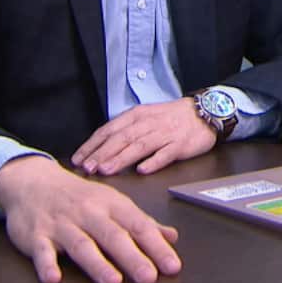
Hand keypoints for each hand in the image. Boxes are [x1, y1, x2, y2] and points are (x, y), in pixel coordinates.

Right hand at [0, 155, 180, 282]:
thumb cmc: (79, 196)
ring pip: (81, 244)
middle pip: (112, 235)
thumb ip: (142, 222)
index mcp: (111, 204)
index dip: (156, 247)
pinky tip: (53, 279)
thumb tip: (172, 237)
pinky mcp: (36, 235)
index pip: (138, 226)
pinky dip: (46, 264)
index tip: (172, 266)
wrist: (33, 180)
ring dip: (97, 263)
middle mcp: (89, 213)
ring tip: (113, 281)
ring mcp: (62, 224)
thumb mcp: (113, 202)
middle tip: (149, 277)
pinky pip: (41, 251)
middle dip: (132, 257)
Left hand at [71, 97, 216, 175]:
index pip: (109, 130)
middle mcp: (147, 123)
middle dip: (102, 153)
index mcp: (136, 116)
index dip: (92, 145)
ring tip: (106, 170)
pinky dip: (153, 162)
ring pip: (139, 146)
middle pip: (121, 138)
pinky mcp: (180, 145)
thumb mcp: (144, 118)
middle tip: (87, 168)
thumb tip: (101, 149)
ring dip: (121, 158)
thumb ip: (125, 131)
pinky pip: (165, 153)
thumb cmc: (170, 118)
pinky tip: (142, 170)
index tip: (78, 159)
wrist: (203, 112)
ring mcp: (164, 134)